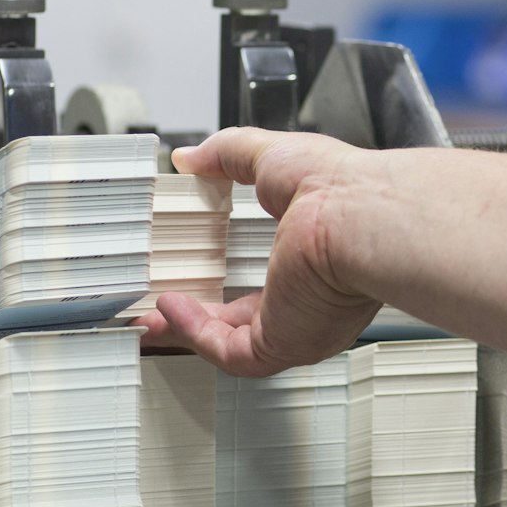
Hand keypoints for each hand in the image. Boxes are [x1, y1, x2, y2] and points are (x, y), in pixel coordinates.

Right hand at [136, 128, 380, 375]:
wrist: (355, 218)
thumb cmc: (336, 186)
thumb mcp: (271, 157)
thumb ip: (227, 156)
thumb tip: (190, 157)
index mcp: (315, 257)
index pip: (265, 277)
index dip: (225, 274)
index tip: (188, 268)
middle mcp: (310, 298)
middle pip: (243, 319)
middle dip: (198, 315)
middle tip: (162, 303)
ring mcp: (296, 324)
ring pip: (231, 343)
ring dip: (187, 329)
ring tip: (151, 312)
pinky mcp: (282, 342)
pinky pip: (229, 351)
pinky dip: (194, 332)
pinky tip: (170, 307)